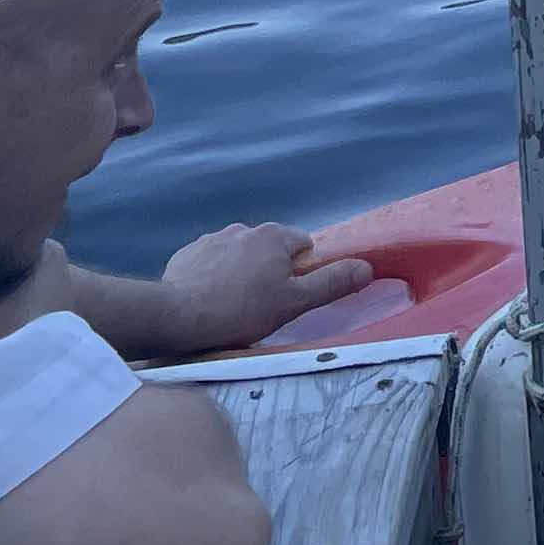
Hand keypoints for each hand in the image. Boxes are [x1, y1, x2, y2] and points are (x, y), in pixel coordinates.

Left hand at [156, 224, 376, 353]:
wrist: (176, 316)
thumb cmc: (241, 310)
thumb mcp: (294, 303)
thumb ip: (332, 283)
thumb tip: (367, 268)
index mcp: (275, 236)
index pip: (303, 245)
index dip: (300, 272)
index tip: (287, 297)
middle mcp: (245, 228)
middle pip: (271, 249)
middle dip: (270, 271)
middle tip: (261, 306)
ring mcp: (212, 238)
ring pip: (240, 254)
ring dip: (242, 272)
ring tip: (232, 305)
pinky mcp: (187, 253)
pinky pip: (211, 262)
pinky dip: (214, 276)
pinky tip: (208, 299)